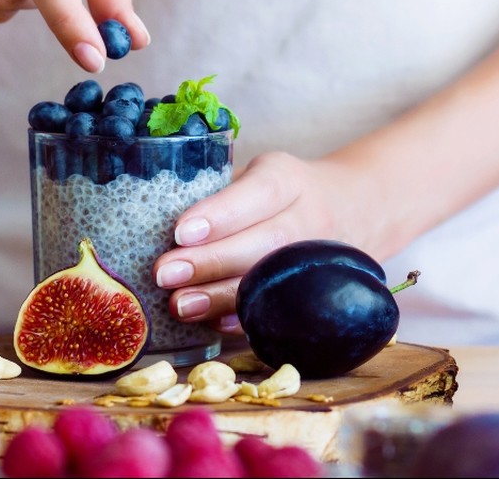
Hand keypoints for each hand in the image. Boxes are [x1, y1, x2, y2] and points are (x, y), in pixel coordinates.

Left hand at [153, 151, 383, 331]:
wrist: (354, 209)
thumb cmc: (282, 193)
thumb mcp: (259, 175)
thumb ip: (217, 192)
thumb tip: (144, 222)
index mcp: (289, 180)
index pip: (259, 192)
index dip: (222, 213)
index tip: (181, 231)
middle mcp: (311, 218)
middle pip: (265, 242)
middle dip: (211, 261)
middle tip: (164, 273)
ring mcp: (317, 259)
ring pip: (272, 280)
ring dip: (222, 296)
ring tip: (178, 304)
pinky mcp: (315, 291)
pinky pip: (280, 310)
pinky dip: (245, 319)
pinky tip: (213, 322)